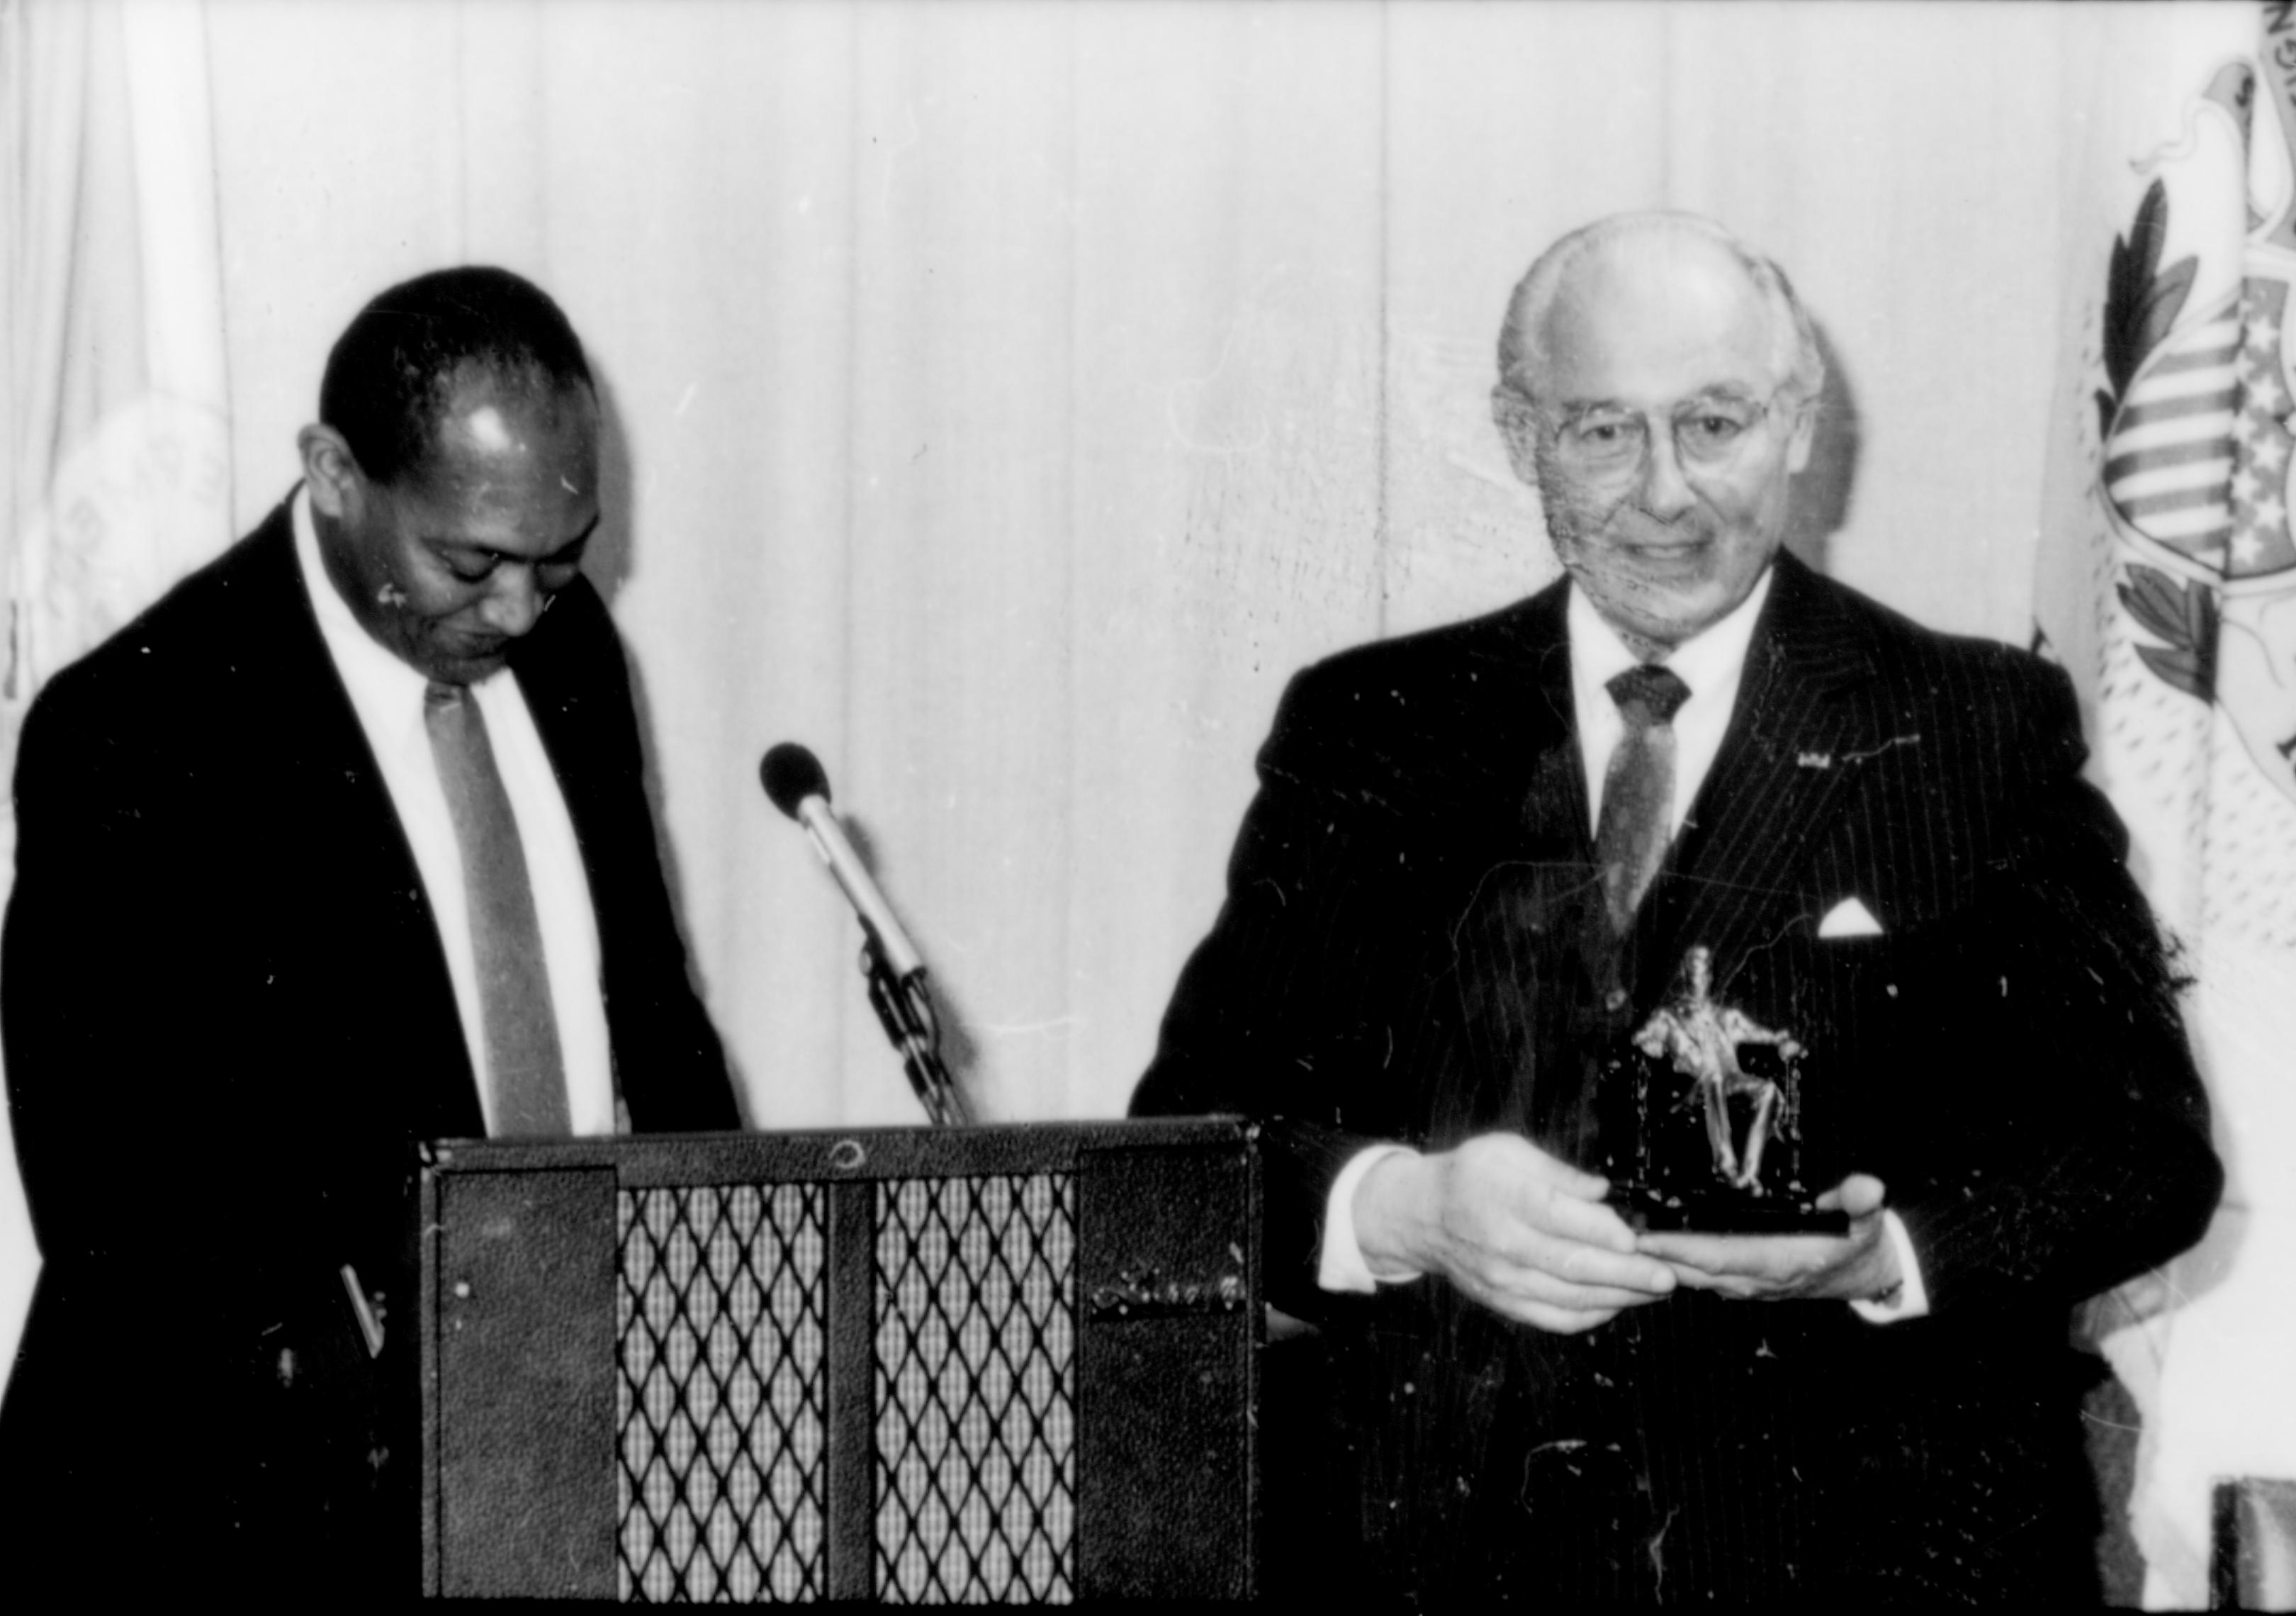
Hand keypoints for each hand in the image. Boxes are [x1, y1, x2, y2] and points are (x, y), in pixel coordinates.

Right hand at [1353, 1133, 1676, 1333]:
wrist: (1420, 1216)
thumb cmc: (1469, 1176)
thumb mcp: (1506, 1150)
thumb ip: (1556, 1171)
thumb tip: (1602, 1190)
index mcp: (1503, 1197)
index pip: (1556, 1217)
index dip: (1599, 1229)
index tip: (1635, 1237)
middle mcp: (1503, 1243)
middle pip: (1571, 1264)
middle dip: (1626, 1273)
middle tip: (1666, 1276)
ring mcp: (1503, 1279)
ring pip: (1568, 1296)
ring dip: (1618, 1296)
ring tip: (1654, 1290)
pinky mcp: (1504, 1303)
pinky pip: (1553, 1318)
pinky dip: (1590, 1316)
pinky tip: (1617, 1304)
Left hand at [1633, 1174, 1900, 1301]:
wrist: (1864, 1276)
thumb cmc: (1858, 1244)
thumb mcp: (1866, 1222)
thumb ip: (1862, 1203)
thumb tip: (1869, 1188)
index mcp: (1776, 1263)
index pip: (1717, 1258)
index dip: (1679, 1248)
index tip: (1642, 1235)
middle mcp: (1751, 1279)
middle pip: (1688, 1268)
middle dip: (1648, 1252)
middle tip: (1604, 1230)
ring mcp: (1741, 1283)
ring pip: (1686, 1273)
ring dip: (1651, 1257)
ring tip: (1608, 1234)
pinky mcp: (1736, 1279)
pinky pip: (1694, 1272)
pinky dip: (1666, 1259)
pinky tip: (1639, 1244)